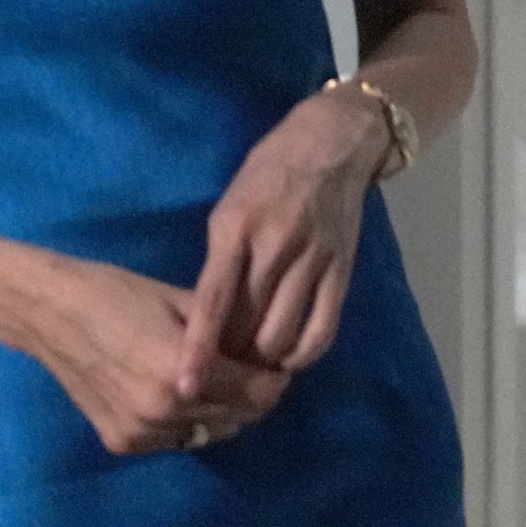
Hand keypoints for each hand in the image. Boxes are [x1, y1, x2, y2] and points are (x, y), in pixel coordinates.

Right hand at [14, 253, 289, 455]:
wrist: (49, 314)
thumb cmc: (118, 294)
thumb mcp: (184, 303)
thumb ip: (229, 334)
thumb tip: (270, 352)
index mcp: (183, 371)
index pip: (259, 391)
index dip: (273, 377)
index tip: (272, 362)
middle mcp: (164, 410)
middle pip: (240, 416)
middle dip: (252, 395)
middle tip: (246, 371)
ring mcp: (141, 432)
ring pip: (211, 431)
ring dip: (222, 411)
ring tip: (212, 381)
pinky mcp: (122, 443)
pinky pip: (176, 439)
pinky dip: (187, 421)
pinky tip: (177, 393)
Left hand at [183, 87, 393, 385]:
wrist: (331, 142)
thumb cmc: (267, 172)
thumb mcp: (228, 208)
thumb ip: (220, 260)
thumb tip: (212, 318)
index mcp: (235, 229)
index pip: (212, 301)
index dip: (198, 348)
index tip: (184, 384)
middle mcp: (275, 246)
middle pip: (247, 326)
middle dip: (229, 357)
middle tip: (217, 368)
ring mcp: (313, 259)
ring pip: (282, 334)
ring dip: (262, 359)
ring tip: (249, 365)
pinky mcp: (342, 269)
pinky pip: (323, 328)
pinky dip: (303, 354)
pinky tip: (289, 358)